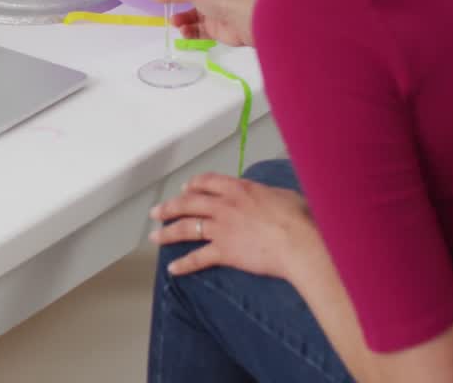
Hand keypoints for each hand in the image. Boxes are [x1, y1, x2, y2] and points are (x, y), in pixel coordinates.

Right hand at [148, 0, 256, 46]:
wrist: (247, 21)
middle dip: (176, 0)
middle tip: (164, 5)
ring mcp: (215, 9)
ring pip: (192, 13)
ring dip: (181, 18)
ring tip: (176, 23)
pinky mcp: (216, 27)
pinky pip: (198, 29)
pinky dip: (190, 31)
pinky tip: (185, 32)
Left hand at [148, 172, 318, 279]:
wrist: (298, 242)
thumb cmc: (297, 218)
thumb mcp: (281, 195)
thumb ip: (265, 194)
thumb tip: (266, 198)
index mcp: (238, 188)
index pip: (206, 182)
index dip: (192, 186)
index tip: (184, 189)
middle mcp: (223, 205)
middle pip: (188, 203)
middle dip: (169, 207)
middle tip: (156, 212)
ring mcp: (221, 228)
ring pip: (186, 228)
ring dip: (167, 233)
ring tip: (154, 237)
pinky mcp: (224, 251)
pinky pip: (198, 258)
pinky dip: (183, 264)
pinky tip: (172, 268)